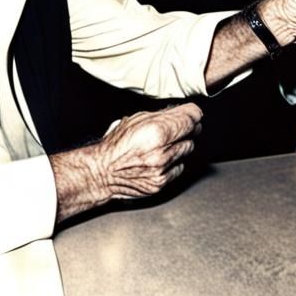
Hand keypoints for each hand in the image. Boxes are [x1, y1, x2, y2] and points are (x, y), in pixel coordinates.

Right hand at [52, 102, 202, 220]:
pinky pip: (179, 167)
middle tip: (175, 127)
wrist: (103, 172)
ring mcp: (162, 169)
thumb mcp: (136, 120)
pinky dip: (173, 162)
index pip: (191, 118)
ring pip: (187, 150)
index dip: (193, 113)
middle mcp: (161, 152)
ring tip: (163, 144)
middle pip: (192, 133)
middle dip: (186, 128)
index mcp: (156, 132)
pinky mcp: (161, 183)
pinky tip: (160, 159)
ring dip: (179, 145)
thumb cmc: (116, 145)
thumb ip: (162, 115)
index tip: (192, 113)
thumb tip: (183, 112)